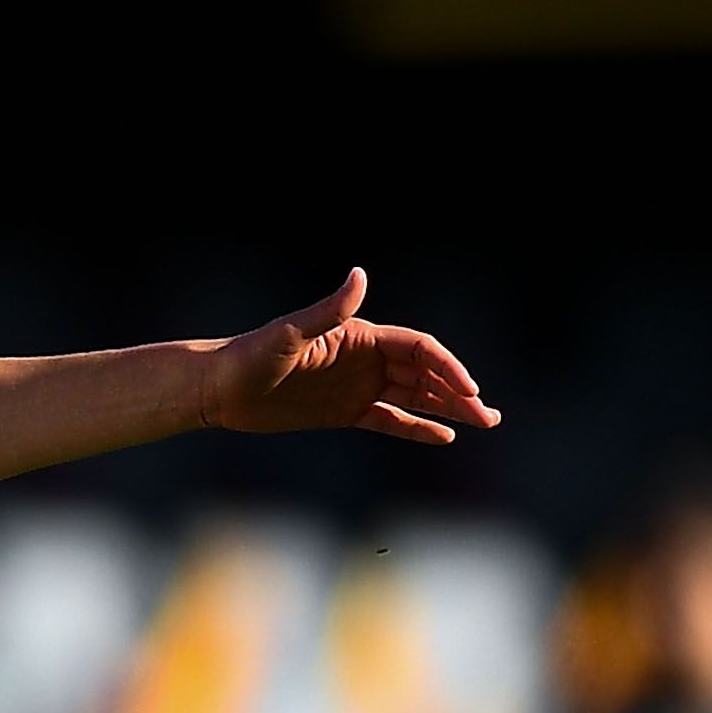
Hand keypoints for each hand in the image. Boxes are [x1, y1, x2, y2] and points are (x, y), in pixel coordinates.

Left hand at [209, 269, 500, 444]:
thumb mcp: (290, 333)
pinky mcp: (345, 412)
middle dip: (459, 393)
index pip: (418, 349)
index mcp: (361, 336)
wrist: (221, 389)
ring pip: (415, 397)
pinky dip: (416, 427)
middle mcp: (366, 359)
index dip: (447, 367)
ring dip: (448, 409)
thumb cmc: (251, 356)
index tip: (468, 391)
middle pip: (426, 374)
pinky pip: (390, 421)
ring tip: (483, 424)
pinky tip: (443, 437)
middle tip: (490, 417)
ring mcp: (358, 386)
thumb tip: (360, 275)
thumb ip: (329, 311)